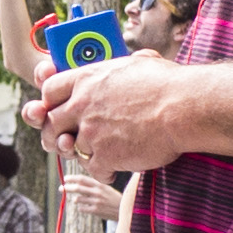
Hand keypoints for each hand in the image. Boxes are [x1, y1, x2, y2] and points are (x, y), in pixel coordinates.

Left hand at [25, 49, 201, 175]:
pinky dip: (102, 171)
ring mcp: (91, 132)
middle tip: (66, 140)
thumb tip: (137, 61)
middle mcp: (83, 105)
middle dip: (55, 134)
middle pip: (50, 123)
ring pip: (70, 149)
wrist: (183, 108)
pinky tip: (113, 169)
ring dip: (81, 153)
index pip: (49, 90)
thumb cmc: (169, 84)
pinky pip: (91, 169)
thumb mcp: (141, 63)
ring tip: (96, 155)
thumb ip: (126, 66)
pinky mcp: (104, 156)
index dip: (49, 102)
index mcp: (87, 79)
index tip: (56, 109)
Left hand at [57, 164, 121, 224]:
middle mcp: (97, 192)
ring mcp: (96, 202)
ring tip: (77, 200)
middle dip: (67, 187)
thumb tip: (78, 182)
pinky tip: (84, 207)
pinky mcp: (96, 211)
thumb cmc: (113, 197)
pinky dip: (81, 207)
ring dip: (75, 199)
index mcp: (100, 184)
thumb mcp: (105, 188)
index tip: (65, 178)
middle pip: (78, 188)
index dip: (72, 178)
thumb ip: (93, 185)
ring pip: (78, 199)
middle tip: (61, 188)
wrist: (124, 209)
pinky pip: (82, 208)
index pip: (82, 179)